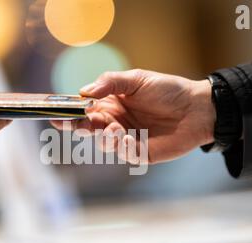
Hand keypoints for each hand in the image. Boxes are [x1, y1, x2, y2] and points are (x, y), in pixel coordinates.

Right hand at [51, 69, 215, 163]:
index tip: (55, 113)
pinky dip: (122, 147)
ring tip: (115, 129)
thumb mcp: (137, 79)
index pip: (84, 109)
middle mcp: (114, 122)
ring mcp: (126, 139)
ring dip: (104, 137)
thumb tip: (84, 92)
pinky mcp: (139, 153)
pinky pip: (123, 154)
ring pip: (103, 144)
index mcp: (110, 104)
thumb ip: (110, 82)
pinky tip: (130, 138)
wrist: (197, 108)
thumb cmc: (167, 89)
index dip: (69, 112)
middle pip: (88, 129)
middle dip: (77, 127)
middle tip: (72, 124)